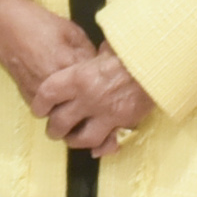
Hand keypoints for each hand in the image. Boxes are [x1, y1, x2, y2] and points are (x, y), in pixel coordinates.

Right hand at [0, 0, 96, 113]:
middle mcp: (52, 84)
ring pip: (64, 114)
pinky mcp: (27, 97)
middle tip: (102, 100)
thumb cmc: (40, 23)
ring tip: (85, 104)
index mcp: (67, 64)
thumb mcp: (72, 32)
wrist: (4, 24)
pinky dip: (58, 108)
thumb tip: (102, 70)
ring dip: (75, 111)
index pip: (95, 87)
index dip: (106, 88)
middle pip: (80, 107)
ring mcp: (38, 93)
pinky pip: (49, 111)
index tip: (113, 87)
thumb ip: (89, 53)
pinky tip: (66, 100)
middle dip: (92, 105)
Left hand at [31, 46, 156, 158]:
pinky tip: (97, 149)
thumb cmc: (129, 48)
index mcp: (78, 77)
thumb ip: (91, 57)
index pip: (47, 94)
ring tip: (72, 139)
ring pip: (82, 137)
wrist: (158, 60)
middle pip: (60, 122)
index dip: (39, 104)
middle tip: (53, 129)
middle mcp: (88, 98)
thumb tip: (89, 55)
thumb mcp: (104, 47)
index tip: (39, 108)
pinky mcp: (124, 122)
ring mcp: (106, 113)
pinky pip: (108, 141)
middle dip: (54, 128)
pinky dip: (102, 148)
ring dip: (74, 141)